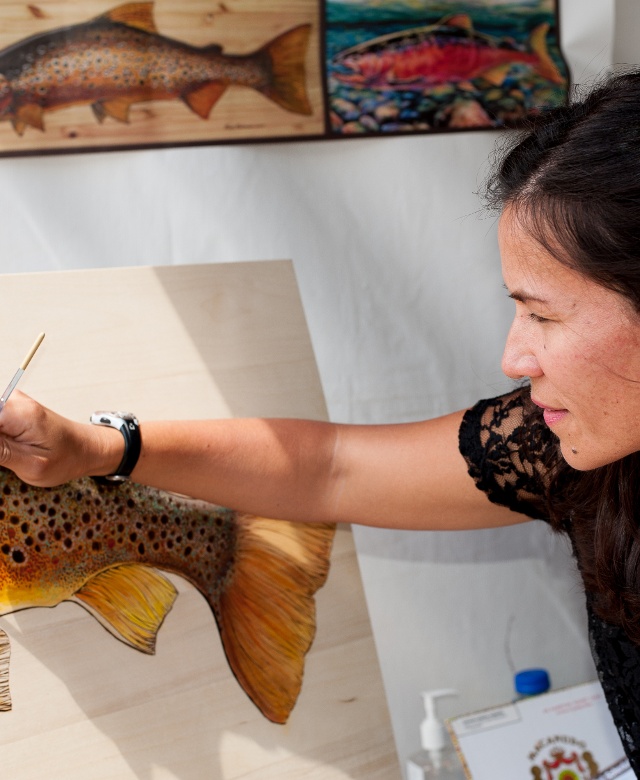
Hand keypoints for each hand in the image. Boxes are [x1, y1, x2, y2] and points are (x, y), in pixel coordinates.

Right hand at [0, 391, 121, 485]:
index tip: (1, 453)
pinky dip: (0, 441)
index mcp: (18, 413)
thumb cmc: (66, 458)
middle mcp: (13, 401)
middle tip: (7, 459)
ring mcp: (10, 402)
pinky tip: (8, 452)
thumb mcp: (31, 465)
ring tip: (12, 457)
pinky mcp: (8, 409)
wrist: (85, 448)